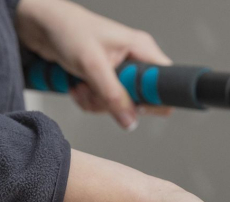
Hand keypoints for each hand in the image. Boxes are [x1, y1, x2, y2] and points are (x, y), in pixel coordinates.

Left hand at [16, 0, 170, 129]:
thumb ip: (114, 96)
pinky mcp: (105, 82)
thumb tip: (131, 122)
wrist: (40, 26)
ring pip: (121, 107)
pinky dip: (89, 101)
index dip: (153, 99)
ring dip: (97, 103)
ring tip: (82, 85)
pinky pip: (106, 106)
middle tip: (97, 90)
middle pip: (141, 101)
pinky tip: (78, 87)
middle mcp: (134, 62)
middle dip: (115, 103)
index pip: (165, 83)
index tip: (134, 103)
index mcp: (141, 50)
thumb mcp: (92, 65)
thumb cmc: (66, 30)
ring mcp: (119, 74)